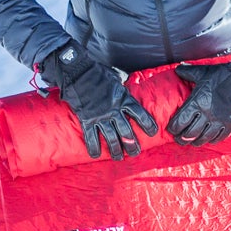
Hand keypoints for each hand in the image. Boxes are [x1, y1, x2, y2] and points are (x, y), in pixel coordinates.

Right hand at [40, 42, 157, 159]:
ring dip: (115, 150)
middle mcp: (114, 110)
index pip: (139, 114)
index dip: (147, 124)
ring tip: (118, 158)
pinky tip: (96, 155)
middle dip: (131, 144)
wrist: (78, 72)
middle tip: (134, 152)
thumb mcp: (116, 76)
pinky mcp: (87, 119)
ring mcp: (100, 116)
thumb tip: (127, 81)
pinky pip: (91, 136)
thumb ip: (123, 83)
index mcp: (123, 98)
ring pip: (110, 137)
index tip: (152, 132)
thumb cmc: (97, 72)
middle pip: (126, 131)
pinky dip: (93, 147)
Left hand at [169, 43, 230, 144]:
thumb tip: (177, 69)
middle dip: (181, 139)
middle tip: (179, 139)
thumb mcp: (202, 72)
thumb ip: (187, 72)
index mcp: (196, 102)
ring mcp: (218, 121)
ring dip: (195, 142)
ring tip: (192, 141)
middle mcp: (206, 114)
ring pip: (203, 139)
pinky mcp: (229, 124)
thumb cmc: (221, 75)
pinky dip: (211, 140)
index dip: (173, 129)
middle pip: (189, 134)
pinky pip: (218, 138)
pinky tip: (208, 139)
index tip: (171, 129)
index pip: (179, 122)